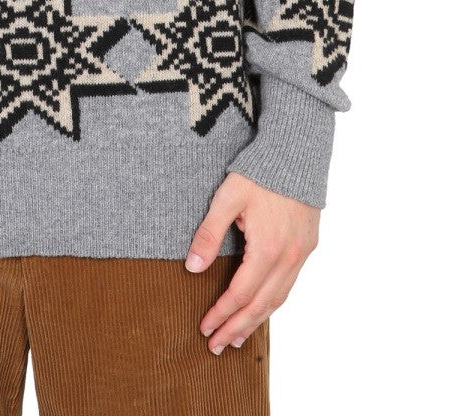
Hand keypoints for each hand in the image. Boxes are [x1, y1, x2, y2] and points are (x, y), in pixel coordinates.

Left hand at [185, 171, 319, 353]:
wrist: (296, 153)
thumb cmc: (259, 172)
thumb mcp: (227, 198)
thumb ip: (209, 233)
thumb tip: (192, 267)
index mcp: (268, 249)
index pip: (240, 293)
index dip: (221, 313)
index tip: (205, 328)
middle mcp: (288, 258)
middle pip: (261, 305)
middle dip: (237, 327)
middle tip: (217, 346)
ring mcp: (301, 254)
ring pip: (278, 299)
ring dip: (256, 320)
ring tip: (237, 337)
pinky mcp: (307, 246)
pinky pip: (289, 285)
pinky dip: (272, 302)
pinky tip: (260, 307)